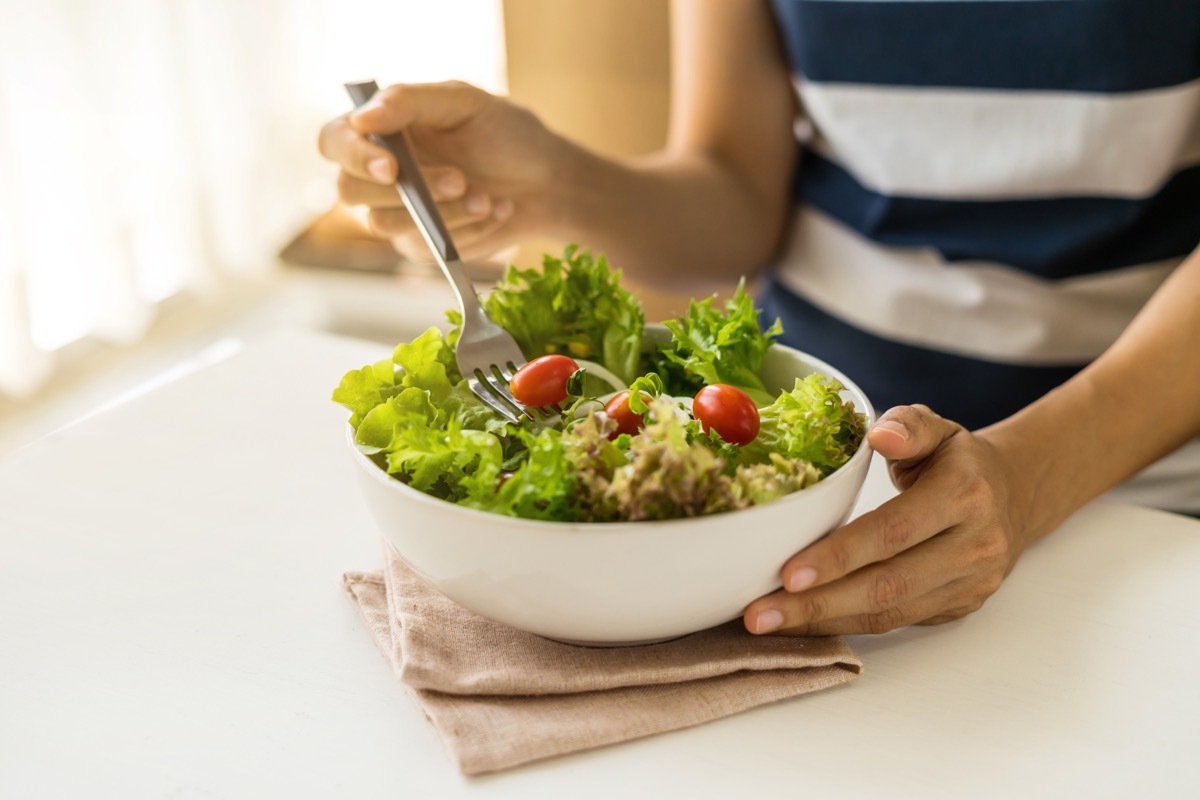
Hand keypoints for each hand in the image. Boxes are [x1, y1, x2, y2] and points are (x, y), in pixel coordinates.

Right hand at [317, 81, 563, 262]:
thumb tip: (362, 118)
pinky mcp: (421, 246)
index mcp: (381, 130)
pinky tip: (494, 211)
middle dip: (406, 190)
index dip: (352, 155)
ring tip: (485, 197)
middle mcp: (380, 173)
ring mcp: (397, 213)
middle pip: (349, 191)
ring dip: (443, 212)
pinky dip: (465, 230)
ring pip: (386, 225)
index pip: (335, 141)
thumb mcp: (466, 102)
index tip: (393, 165)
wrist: (547, 182)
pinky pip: (425, 247)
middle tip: (460, 179)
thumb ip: (411, 101)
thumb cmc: (506, 134)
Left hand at [743, 405, 1031, 635]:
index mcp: (964, 494)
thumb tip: (880, 433)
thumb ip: (908, 425)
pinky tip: (804, 623)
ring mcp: (970, 584)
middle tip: (759, 614)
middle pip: (887, 584)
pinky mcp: (958, 608)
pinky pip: (896, 622)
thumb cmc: (957, 460)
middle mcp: (974, 546)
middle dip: (818, 603)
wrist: (1014, 495)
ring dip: (824, 622)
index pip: (894, 531)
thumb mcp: (937, 428)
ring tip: (769, 623)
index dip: (840, 555)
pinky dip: (845, 625)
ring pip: (890, 613)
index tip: (787, 572)